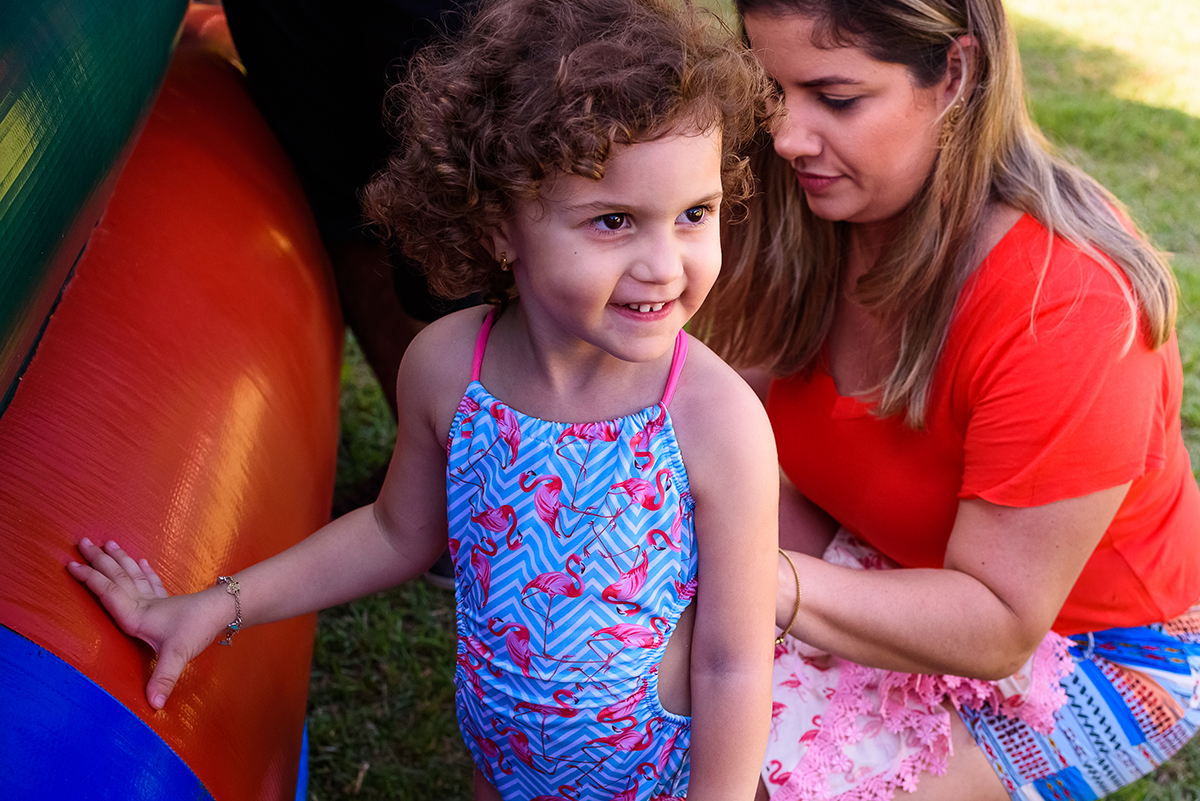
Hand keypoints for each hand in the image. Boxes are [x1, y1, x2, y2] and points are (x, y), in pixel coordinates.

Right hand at [67, 538, 228, 709]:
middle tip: (82, 542)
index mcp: (137, 615)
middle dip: (99, 560)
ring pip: (131, 575)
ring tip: (107, 543)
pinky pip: (151, 581)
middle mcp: (143, 604)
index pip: (108, 592)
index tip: (71, 565)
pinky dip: (142, 570)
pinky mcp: (168, 600)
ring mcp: (157, 600)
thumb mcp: (178, 656)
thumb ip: (163, 678)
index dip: (89, 579)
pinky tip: (140, 562)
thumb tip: (152, 704)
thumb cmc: (197, 630)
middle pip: (117, 577)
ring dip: (118, 560)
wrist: (224, 611)